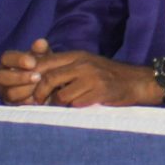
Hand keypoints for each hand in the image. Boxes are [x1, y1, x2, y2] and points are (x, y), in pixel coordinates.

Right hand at [0, 39, 54, 104]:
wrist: (47, 84)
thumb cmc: (42, 66)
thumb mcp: (43, 57)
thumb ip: (41, 50)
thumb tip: (41, 42)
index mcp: (8, 62)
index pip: (6, 58)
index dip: (18, 60)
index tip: (32, 62)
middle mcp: (3, 77)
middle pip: (2, 77)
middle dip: (20, 77)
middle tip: (37, 77)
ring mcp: (6, 92)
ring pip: (9, 93)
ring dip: (25, 90)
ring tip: (40, 88)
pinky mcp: (12, 105)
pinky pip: (17, 105)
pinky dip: (28, 102)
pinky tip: (40, 98)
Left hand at [33, 52, 164, 108]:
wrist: (136, 81)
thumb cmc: (107, 75)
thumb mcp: (85, 64)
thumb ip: (63, 67)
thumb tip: (35, 77)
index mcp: (76, 55)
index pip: (45, 62)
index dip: (32, 77)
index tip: (28, 88)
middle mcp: (83, 64)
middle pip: (49, 78)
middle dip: (39, 93)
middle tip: (37, 102)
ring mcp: (92, 77)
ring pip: (62, 95)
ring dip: (58, 104)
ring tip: (62, 106)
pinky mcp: (100, 91)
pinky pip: (77, 104)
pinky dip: (74, 108)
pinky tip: (80, 107)